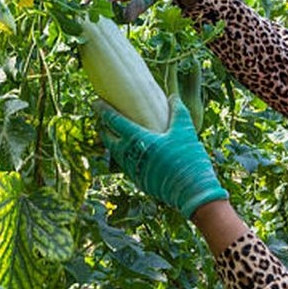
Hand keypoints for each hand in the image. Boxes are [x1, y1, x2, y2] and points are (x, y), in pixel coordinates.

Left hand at [98, 98, 226, 217]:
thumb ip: (177, 111)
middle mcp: (130, 155)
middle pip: (109, 139)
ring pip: (116, 153)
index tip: (95, 101)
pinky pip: (126, 164)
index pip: (114, 121)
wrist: (192, 192)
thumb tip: (172, 96)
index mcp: (138, 140)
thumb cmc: (188, 159)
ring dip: (113, 142)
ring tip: (114, 134)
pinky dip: (124, 155)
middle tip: (102, 118)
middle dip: (103, 128)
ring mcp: (133, 170)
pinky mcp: (139, 181)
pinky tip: (131, 152)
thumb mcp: (185, 130)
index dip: (103, 110)